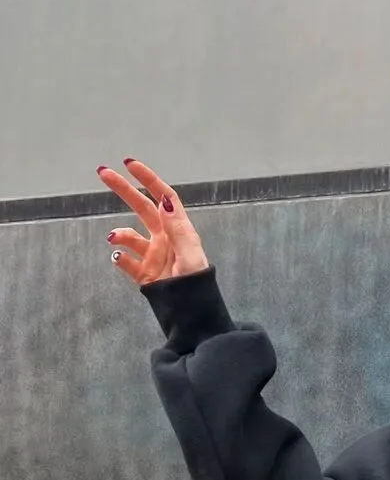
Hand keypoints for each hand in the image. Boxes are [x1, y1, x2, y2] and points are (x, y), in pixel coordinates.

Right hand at [98, 159, 209, 286]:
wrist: (191, 315)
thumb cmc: (197, 285)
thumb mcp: (190, 256)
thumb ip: (177, 229)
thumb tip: (164, 200)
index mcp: (178, 230)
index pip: (163, 197)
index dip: (148, 179)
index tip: (130, 164)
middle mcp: (164, 239)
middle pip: (141, 208)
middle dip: (123, 190)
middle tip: (103, 173)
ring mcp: (152, 255)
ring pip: (129, 236)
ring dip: (119, 234)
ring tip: (113, 238)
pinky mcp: (144, 273)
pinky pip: (126, 261)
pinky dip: (119, 258)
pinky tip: (118, 259)